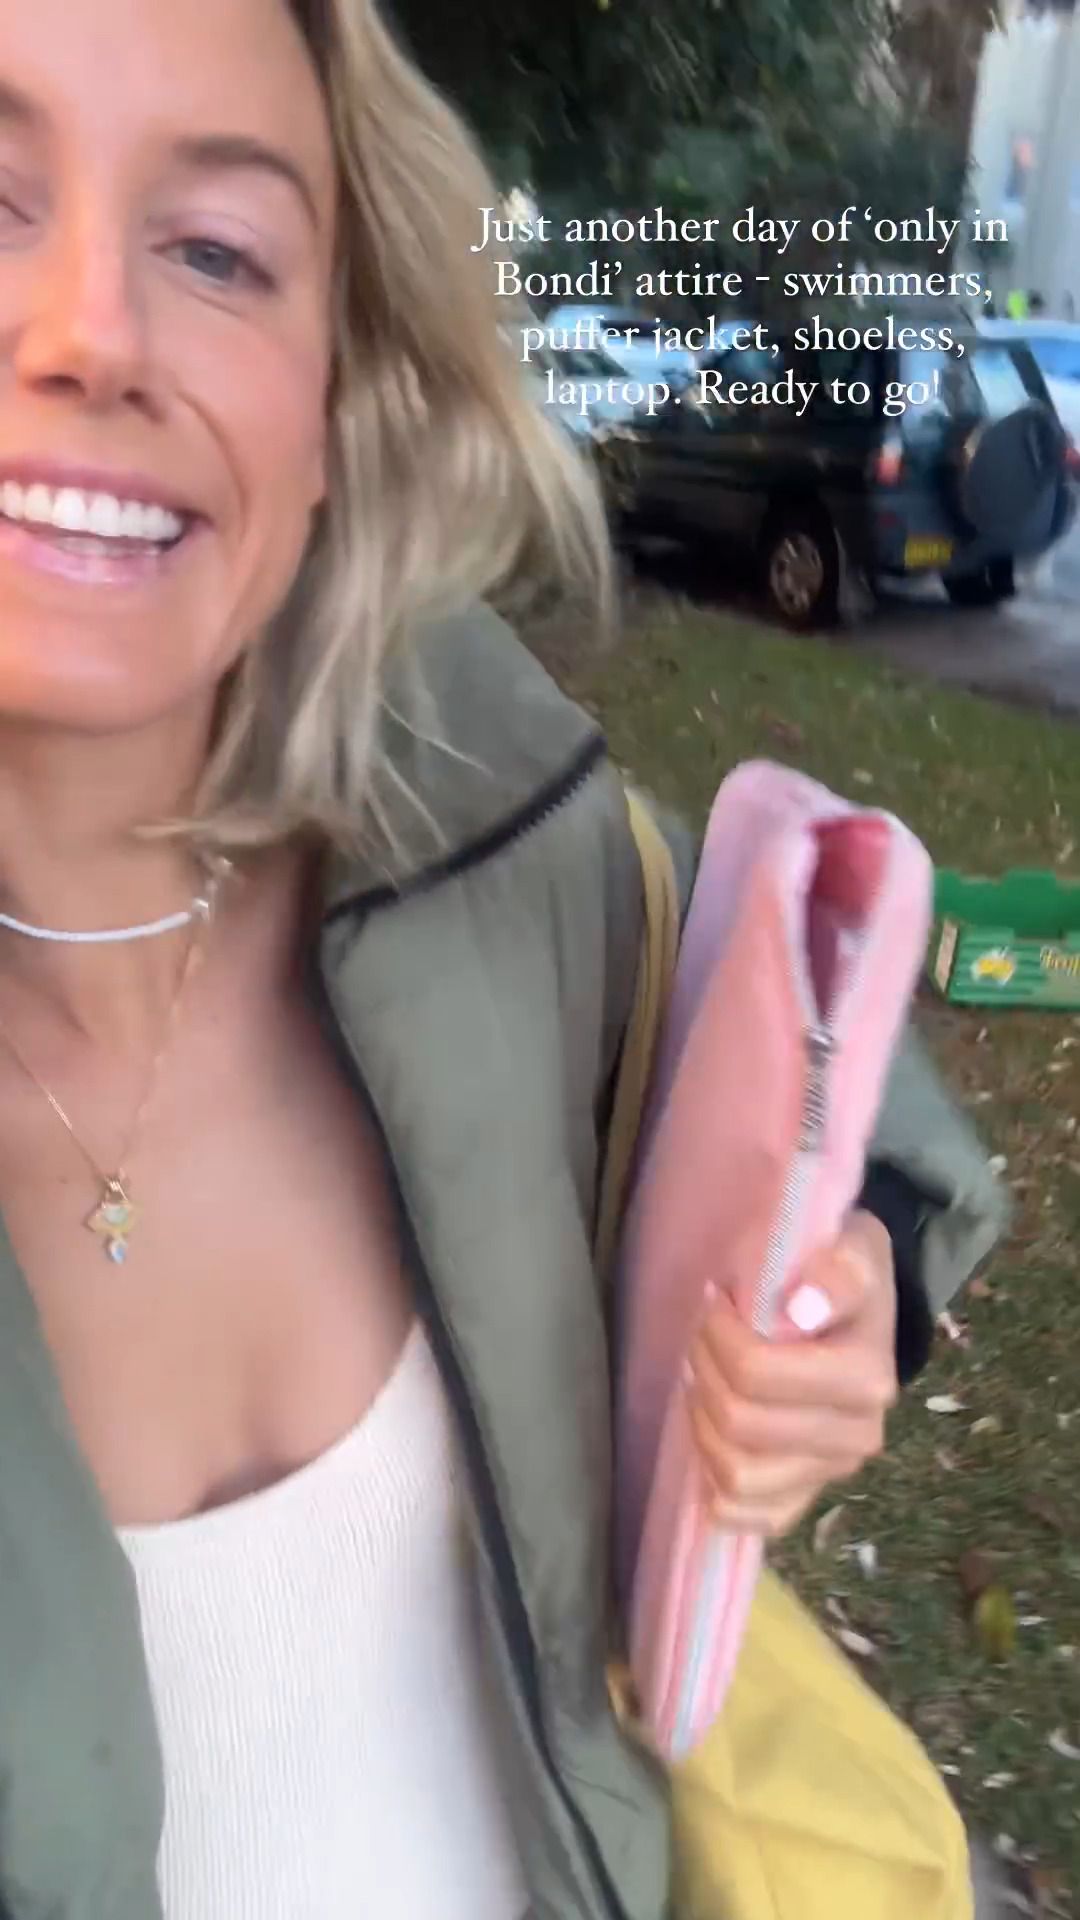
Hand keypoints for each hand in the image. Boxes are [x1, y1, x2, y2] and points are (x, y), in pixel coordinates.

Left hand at [685, 1211, 898, 1539]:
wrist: (858, 1310)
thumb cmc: (843, 1275)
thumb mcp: (853, 1249)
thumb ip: (839, 1270)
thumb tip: (802, 1308)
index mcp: (867, 1380)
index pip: (758, 1374)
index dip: (718, 1334)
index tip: (716, 1297)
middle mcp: (857, 1437)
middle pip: (739, 1423)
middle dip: (705, 1368)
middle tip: (703, 1331)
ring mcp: (829, 1474)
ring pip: (735, 1476)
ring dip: (702, 1420)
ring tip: (704, 1376)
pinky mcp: (804, 1497)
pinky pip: (744, 1517)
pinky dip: (711, 1480)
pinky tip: (711, 1429)